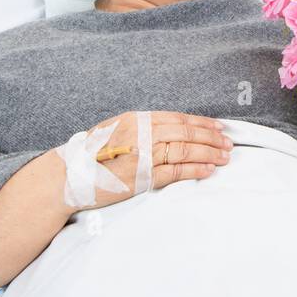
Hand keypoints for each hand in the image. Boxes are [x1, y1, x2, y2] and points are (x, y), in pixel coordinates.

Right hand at [76, 111, 232, 209]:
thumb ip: (140, 128)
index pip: (177, 118)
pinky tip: (208, 170)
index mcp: (136, 120)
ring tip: (224, 157)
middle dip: (211, 137)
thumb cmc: (90, 155)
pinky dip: (195, 170)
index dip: (201, 122)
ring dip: (209, 153)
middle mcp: (141, 133)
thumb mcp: (115, 130)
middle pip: (185, 132)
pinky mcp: (141, 177)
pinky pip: (175, 171)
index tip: (218, 127)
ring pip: (185, 150)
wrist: (68, 176)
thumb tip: (169, 130)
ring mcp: (142, 155)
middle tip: (228, 142)